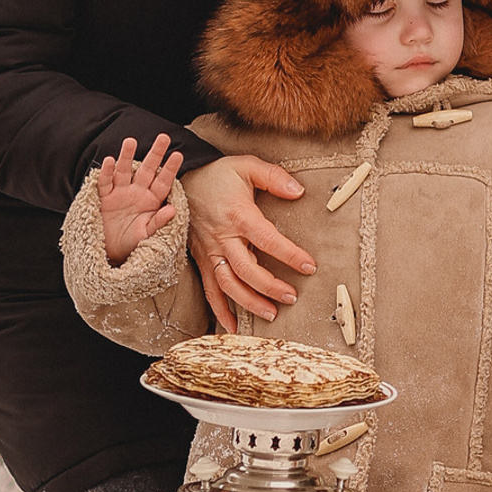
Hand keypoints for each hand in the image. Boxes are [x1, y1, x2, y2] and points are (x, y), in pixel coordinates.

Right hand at [98, 134, 183, 265]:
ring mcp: (120, 193)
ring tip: (130, 141)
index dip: (170, 168)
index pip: (163, 181)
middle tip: (164, 137)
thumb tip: (172, 210)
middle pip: (147, 170)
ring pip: (124, 171)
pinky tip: (110, 161)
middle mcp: (137, 193)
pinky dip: (107, 173)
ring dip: (127, 157)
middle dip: (155, 154)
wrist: (110, 253)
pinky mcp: (104, 198)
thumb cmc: (133, 243)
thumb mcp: (148, 234)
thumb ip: (159, 222)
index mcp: (152, 200)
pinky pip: (105, 183)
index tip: (178, 154)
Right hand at [181, 155, 315, 331]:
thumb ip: (273, 177)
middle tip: (292, 297)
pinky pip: (209, 289)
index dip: (289, 254)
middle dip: (270, 286)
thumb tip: (298, 191)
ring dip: (248, 302)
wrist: (183, 180)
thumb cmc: (218, 175)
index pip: (267, 240)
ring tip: (271, 314)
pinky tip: (233, 325)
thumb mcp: (246, 166)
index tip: (309, 266)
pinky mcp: (201, 259)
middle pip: (246, 269)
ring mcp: (209, 251)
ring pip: (227, 284)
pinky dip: (220, 310)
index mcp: (238, 215)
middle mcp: (222, 237)